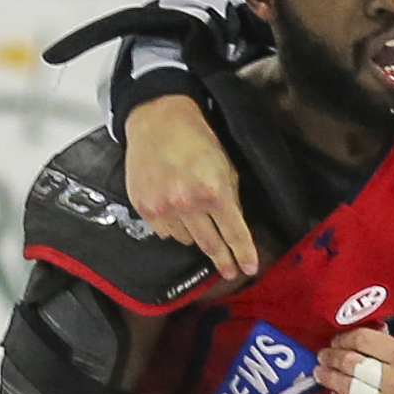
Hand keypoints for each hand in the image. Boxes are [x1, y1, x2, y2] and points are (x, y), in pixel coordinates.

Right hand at [126, 94, 257, 278]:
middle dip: (223, 260)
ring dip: (195, 236)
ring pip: (186, 240)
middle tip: (230, 271)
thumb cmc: (197, 142)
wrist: (158, 121)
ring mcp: (163, 207)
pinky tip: (176, 212)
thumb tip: (235, 230)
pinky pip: (164, 232)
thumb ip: (231, 200)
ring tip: (196, 219)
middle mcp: (188, 203)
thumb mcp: (226, 168)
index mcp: (214, 192)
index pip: (234, 233)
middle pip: (210, 244)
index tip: (249, 269)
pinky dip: (173, 227)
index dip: (244, 254)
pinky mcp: (144, 207)